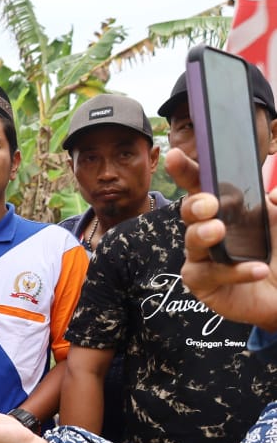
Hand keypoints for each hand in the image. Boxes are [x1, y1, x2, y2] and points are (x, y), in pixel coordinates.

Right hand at [175, 177, 276, 332]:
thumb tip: (272, 196)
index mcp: (229, 211)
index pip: (204, 187)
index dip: (187, 171)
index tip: (175, 157)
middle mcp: (211, 231)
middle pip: (190, 212)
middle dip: (194, 205)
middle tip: (210, 204)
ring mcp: (204, 259)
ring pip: (191, 242)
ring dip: (202, 234)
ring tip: (218, 232)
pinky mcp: (204, 286)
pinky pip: (208, 275)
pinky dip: (233, 271)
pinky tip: (256, 269)